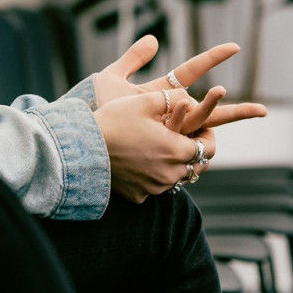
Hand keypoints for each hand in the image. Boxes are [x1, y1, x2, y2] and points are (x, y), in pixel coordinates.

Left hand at [93, 35, 265, 127]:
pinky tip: (187, 107)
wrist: (82, 132)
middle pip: (210, 110)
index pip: (192, 71)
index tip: (234, 46)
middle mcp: (170, 113)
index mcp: (162, 92)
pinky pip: (181, 132)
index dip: (212, 58)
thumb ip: (133, 57)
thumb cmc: (95, 106)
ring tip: (220, 90)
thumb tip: (153, 38)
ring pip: (200, 122)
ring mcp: (168, 129)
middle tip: (263, 111)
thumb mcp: (112, 77)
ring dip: (211, 106)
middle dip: (237, 110)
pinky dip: (185, 119)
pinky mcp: (160, 141)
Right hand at [96, 91, 219, 202]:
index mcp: (177, 150)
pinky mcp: (139, 195)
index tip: (203, 129)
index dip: (209, 137)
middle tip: (185, 139)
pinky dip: (153, 177)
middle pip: (196, 167)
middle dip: (194, 152)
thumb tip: (190, 98)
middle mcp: (170, 173)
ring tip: (163, 150)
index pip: (209, 149)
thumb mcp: (143, 101)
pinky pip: (154, 188)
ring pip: (176, 178)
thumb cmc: (114, 121)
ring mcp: (155, 187)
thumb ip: (171, 97)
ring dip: (175, 165)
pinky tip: (143, 164)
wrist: (83, 148)